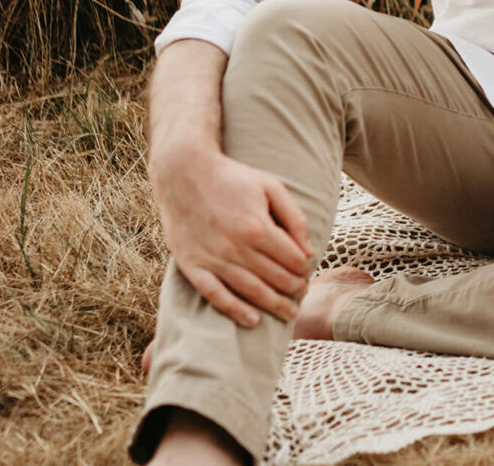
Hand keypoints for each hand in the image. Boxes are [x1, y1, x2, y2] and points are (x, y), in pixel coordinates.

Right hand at [151, 142, 313, 328]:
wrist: (185, 173)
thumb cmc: (233, 179)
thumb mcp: (272, 187)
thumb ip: (294, 218)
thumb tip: (308, 251)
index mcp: (258, 227)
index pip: (292, 260)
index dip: (304, 270)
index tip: (308, 273)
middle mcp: (235, 247)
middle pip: (275, 279)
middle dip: (294, 290)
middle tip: (302, 295)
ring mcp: (212, 259)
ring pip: (250, 292)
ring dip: (273, 305)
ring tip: (289, 313)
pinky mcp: (192, 266)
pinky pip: (215, 296)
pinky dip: (234, 311)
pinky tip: (252, 320)